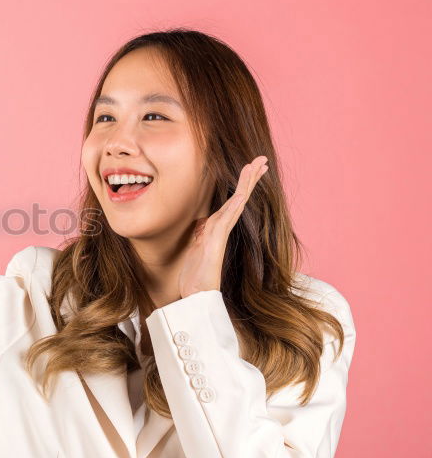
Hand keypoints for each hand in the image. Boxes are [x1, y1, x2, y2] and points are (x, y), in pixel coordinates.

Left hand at [176, 156, 268, 298]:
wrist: (196, 297)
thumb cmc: (195, 276)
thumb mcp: (194, 248)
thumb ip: (199, 234)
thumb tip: (199, 225)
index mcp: (215, 227)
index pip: (231, 200)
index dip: (242, 183)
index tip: (251, 167)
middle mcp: (220, 228)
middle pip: (238, 197)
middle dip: (250, 178)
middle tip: (262, 160)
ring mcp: (219, 235)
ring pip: (235, 204)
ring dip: (246, 185)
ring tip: (256, 166)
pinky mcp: (215, 243)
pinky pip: (226, 220)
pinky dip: (234, 206)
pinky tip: (241, 195)